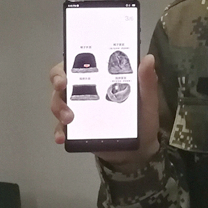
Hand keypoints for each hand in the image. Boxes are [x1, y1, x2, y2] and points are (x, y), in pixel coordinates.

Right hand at [50, 54, 162, 172]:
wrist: (139, 148)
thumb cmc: (143, 117)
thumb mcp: (148, 99)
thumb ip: (147, 81)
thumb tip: (149, 58)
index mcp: (102, 77)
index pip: (79, 63)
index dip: (69, 62)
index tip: (68, 68)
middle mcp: (86, 89)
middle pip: (62, 80)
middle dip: (58, 82)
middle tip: (62, 87)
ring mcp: (79, 109)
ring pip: (58, 102)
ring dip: (59, 107)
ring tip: (69, 118)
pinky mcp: (76, 129)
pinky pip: (61, 128)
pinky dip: (59, 131)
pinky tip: (62, 137)